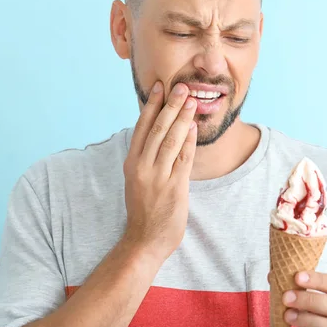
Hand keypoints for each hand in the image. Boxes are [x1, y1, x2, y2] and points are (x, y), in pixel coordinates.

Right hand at [122, 81, 196, 262]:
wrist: (144, 239)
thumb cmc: (143, 210)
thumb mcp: (137, 180)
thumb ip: (145, 159)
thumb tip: (157, 136)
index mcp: (132, 162)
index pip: (142, 127)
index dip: (151, 105)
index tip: (159, 87)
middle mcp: (142, 166)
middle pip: (157, 128)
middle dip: (171, 105)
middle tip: (181, 87)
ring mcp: (158, 176)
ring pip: (171, 139)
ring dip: (182, 117)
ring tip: (191, 100)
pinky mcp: (174, 186)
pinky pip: (183, 158)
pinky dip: (189, 140)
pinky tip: (194, 127)